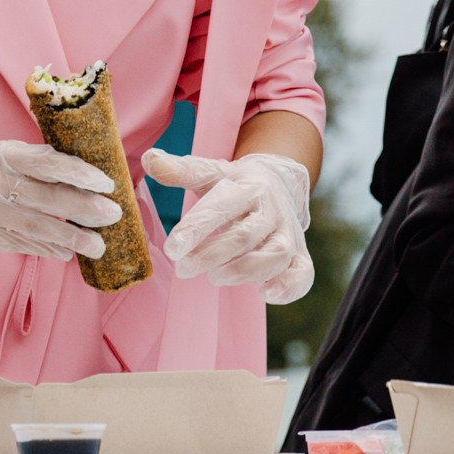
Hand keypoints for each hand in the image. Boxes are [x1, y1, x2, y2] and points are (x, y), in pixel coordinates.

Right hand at [0, 135, 120, 261]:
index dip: (79, 173)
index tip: (105, 182)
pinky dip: (46, 250)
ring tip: (97, 245)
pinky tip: (68, 253)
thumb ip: (37, 161)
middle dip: (83, 208)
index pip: (47, 164)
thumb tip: (82, 173)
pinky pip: (20, 244)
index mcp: (2, 156)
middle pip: (46, 199)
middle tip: (112, 215)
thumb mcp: (3, 151)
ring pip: (35, 228)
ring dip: (70, 237)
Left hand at [142, 149, 313, 303]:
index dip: (196, 227)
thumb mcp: (211, 173)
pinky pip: (303, 273)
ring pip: (275, 254)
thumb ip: (182, 170)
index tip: (172, 248)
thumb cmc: (235, 185)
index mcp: (247, 186)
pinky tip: (266, 294)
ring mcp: (287, 233)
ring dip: (244, 271)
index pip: (221, 206)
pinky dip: (289, 287)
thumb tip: (151, 159)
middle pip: (245, 235)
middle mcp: (270, 209)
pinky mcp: (299, 255)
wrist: (280, 183)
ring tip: (215, 277)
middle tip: (182, 268)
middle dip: (212, 254)